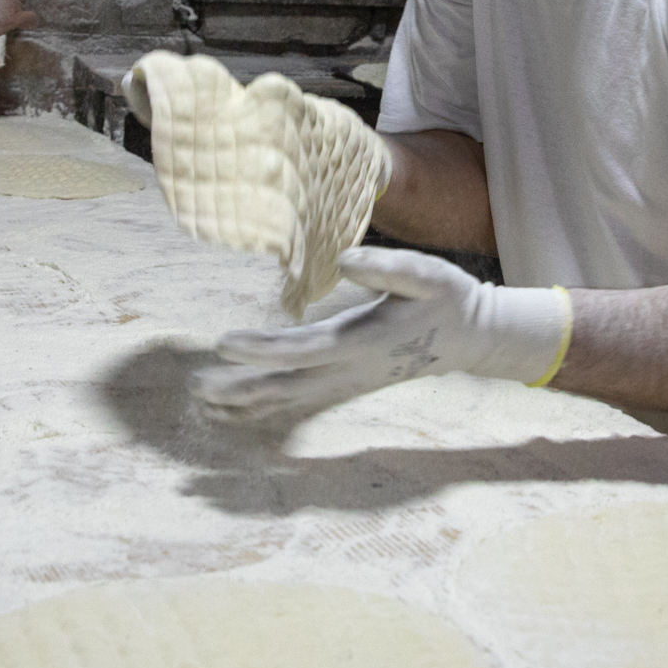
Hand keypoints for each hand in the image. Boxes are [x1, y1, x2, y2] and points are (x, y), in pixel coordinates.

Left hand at [194, 247, 570, 420]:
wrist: (469, 338)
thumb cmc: (447, 299)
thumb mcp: (427, 275)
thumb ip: (387, 267)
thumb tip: (344, 260)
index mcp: (362, 341)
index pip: (303, 349)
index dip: (263, 348)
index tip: (224, 341)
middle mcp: (350, 370)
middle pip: (286, 385)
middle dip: (241, 386)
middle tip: (197, 385)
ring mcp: (348, 383)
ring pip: (290, 399)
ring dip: (246, 401)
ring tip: (204, 400)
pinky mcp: (348, 385)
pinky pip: (300, 401)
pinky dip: (266, 405)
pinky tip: (239, 407)